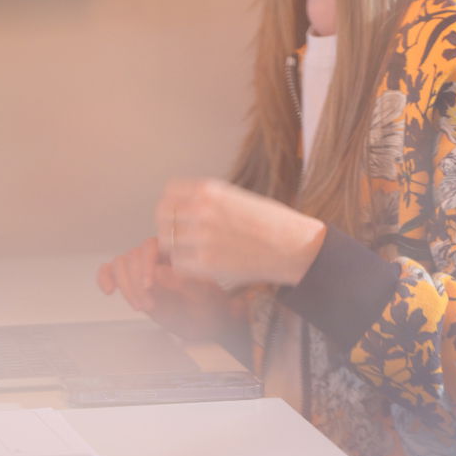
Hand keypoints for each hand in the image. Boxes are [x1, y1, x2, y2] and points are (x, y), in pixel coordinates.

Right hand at [96, 236, 229, 339]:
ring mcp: (143, 268)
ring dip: (125, 286)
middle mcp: (158, 256)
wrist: (206, 320)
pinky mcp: (132, 281)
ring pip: (121, 263)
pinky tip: (109, 290)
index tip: (150, 285)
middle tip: (148, 305)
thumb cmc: (208, 304)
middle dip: (136, 283)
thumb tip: (159, 272)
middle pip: (133, 256)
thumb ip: (184, 282)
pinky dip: (105, 277)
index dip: (147, 264)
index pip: (152, 245)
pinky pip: (111, 270)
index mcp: (176, 251)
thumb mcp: (203, 294)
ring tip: (140, 307)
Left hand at [156, 179, 325, 289]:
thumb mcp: (238, 197)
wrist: (294, 246)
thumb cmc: (272, 222)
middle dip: (168, 226)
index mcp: (210, 190)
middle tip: (181, 236)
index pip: (169, 192)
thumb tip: (183, 208)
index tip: (178, 214)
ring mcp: (202, 236)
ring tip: (194, 251)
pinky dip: (185, 266)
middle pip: (162, 216)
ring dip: (177, 247)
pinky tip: (201, 264)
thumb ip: (209, 200)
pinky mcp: (206, 262)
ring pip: (167, 241)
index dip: (172, 205)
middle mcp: (202, 210)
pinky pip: (178, 264)